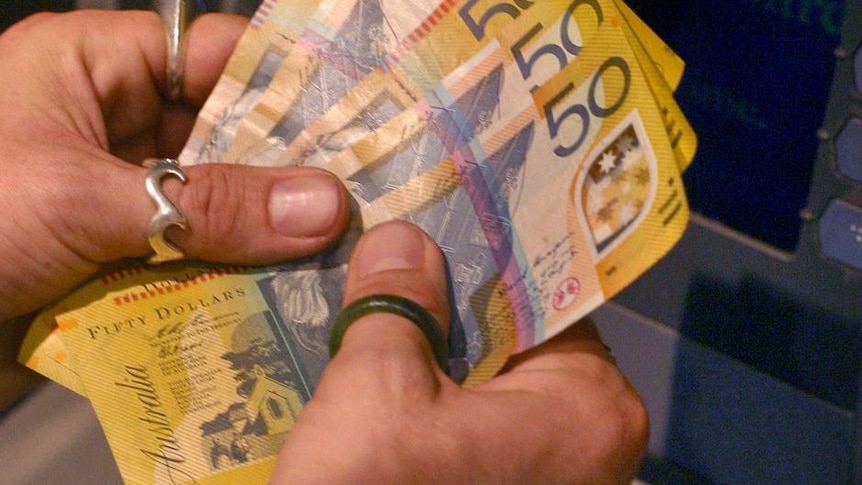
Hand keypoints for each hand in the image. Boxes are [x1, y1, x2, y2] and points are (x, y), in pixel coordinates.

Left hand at [0, 11, 349, 404]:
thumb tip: (325, 208)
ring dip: (262, 231)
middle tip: (363, 198)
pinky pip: (190, 253)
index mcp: (92, 67)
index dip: (284, 81)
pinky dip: (228, 272)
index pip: (213, 54)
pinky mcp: (114, 253)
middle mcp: (110, 122)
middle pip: (223, 133)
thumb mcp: (83, 199)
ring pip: (212, 200)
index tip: (358, 115)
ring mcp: (114, 192)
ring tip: (337, 252)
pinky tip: (281, 292)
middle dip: (287, 169)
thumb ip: (209, 204)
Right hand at [271, 221, 648, 484]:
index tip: (432, 214)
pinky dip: (431, 402)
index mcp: (590, 402)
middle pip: (515, 341)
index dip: (481, 253)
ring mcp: (552, 480)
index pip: (543, 292)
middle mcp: (593, 444)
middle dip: (449, 303)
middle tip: (391, 251)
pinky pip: (473, 431)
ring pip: (489, 387)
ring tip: (375, 296)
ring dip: (432, 352)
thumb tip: (403, 237)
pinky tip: (378, 369)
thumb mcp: (379, 390)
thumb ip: (397, 303)